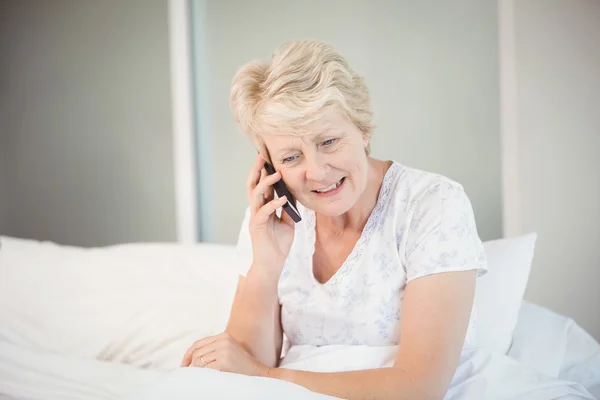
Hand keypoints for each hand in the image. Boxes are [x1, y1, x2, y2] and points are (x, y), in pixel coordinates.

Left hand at [180, 332, 270, 376]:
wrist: (258, 373)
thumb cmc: (242, 366)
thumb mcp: (228, 350)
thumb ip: (214, 348)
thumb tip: (191, 359)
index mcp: (223, 336)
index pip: (198, 343)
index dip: (188, 354)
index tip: (184, 365)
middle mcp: (223, 340)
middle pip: (197, 353)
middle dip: (190, 365)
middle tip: (188, 374)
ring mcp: (224, 350)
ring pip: (199, 362)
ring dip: (196, 371)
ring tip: (198, 377)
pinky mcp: (224, 361)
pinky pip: (206, 370)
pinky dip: (202, 375)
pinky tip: (205, 379)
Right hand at [246, 153, 294, 274]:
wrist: (272, 265)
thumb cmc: (278, 245)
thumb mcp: (287, 223)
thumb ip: (288, 208)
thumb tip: (294, 194)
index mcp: (263, 208)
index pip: (261, 185)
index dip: (263, 172)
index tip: (268, 157)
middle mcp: (257, 210)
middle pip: (253, 185)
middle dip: (257, 170)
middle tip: (263, 156)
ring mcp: (255, 218)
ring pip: (255, 195)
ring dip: (266, 183)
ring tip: (276, 174)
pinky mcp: (257, 227)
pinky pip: (263, 212)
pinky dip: (272, 204)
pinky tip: (282, 199)